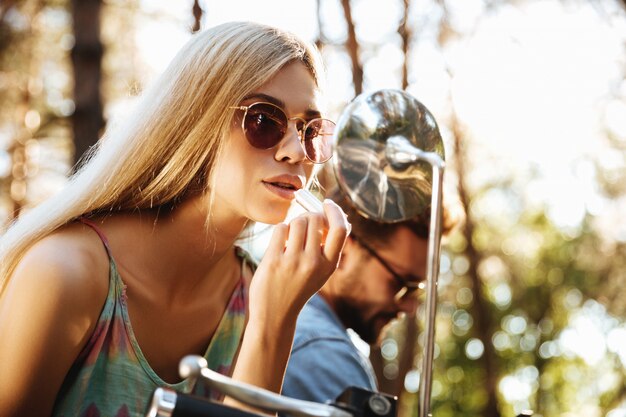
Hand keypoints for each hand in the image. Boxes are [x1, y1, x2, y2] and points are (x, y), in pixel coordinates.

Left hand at [249, 199, 349, 323]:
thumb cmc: (298, 287)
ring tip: (291, 237)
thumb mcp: (321, 272)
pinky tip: (280, 244)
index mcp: (329, 265)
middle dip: (309, 216)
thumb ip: (327, 248)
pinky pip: (280, 229)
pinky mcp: (274, 260)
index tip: (328, 203)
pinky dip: (281, 230)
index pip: (340, 229)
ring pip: (297, 221)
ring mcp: (293, 262)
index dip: (335, 211)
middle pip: (315, 219)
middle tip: (303, 225)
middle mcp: (313, 263)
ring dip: (294, 223)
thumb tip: (331, 215)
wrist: (275, 314)